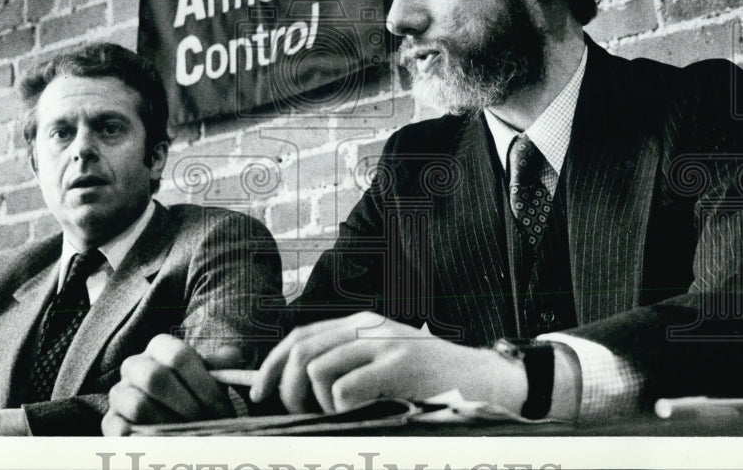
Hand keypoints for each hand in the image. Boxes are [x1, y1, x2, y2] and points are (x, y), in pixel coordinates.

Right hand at [102, 335, 243, 434]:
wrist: (173, 419)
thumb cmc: (194, 393)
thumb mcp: (210, 377)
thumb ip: (223, 365)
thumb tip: (233, 357)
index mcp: (159, 347)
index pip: (178, 355)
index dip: (203, 382)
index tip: (221, 406)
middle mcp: (134, 365)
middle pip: (155, 378)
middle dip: (186, 405)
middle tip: (204, 423)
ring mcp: (119, 393)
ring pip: (138, 405)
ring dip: (169, 424)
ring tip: (189, 435)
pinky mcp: (110, 421)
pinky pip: (122, 431)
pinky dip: (147, 440)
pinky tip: (168, 443)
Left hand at [249, 311, 528, 413]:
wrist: (483, 380)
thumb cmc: (429, 381)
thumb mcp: (383, 361)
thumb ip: (347, 364)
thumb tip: (294, 386)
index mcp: (361, 325)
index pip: (301, 336)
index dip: (273, 364)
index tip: (259, 392)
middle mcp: (369, 327)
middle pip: (302, 350)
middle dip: (287, 388)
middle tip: (298, 413)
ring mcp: (384, 343)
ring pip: (318, 370)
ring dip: (316, 404)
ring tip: (337, 416)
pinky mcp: (398, 365)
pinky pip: (343, 389)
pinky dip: (339, 409)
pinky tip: (359, 414)